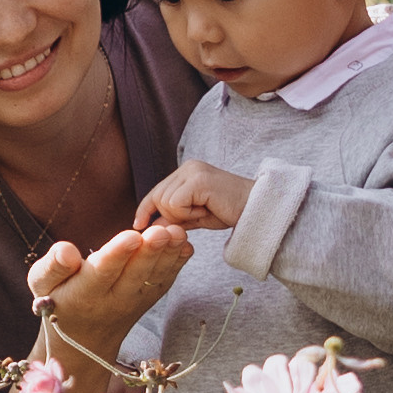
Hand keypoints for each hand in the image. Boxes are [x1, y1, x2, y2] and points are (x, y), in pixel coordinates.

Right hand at [27, 221, 190, 355]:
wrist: (83, 342)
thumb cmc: (58, 301)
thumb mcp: (42, 285)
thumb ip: (52, 266)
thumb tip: (66, 251)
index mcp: (84, 295)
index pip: (102, 274)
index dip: (117, 255)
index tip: (131, 236)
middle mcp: (113, 301)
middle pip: (134, 275)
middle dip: (149, 253)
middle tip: (162, 231)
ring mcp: (135, 302)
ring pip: (154, 278)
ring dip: (168, 255)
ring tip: (178, 232)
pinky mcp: (150, 299)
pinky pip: (165, 282)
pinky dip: (177, 264)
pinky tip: (185, 245)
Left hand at [132, 159, 253, 233]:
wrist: (254, 209)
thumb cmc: (228, 211)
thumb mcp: (195, 215)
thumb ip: (174, 217)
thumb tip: (151, 226)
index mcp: (187, 171)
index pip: (156, 191)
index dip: (145, 208)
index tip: (138, 224)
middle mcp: (188, 167)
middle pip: (157, 197)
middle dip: (170, 215)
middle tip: (197, 215)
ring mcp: (193, 171)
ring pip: (165, 202)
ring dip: (182, 215)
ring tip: (204, 210)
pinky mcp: (198, 180)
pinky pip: (176, 204)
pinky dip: (188, 214)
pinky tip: (206, 209)